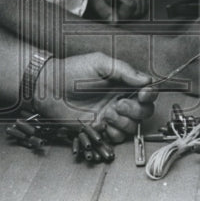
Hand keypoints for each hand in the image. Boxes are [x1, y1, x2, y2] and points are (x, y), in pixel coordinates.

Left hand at [34, 53, 156, 142]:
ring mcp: (111, 115)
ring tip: (108, 112)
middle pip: (144, 111)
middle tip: (119, 103)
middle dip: (137, 110)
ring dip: (123, 121)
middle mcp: (120, 99)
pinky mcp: (101, 129)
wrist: (50, 88)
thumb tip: (145, 79)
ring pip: (133, 126)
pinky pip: (117, 137)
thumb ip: (124, 70)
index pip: (147, 90)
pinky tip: (102, 122)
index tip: (143, 94)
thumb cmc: (71, 71)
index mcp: (122, 83)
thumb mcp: (100, 63)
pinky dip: (113, 132)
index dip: (150, 94)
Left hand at [89, 0, 146, 22]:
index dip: (124, 15)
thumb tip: (115, 21)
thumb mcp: (97, 3)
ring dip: (133, 14)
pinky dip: (137, 11)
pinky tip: (127, 8)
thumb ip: (105, 12)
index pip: (131, 4)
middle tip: (117, 13)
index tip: (115, 17)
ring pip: (143, 8)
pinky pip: (146, 7)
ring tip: (121, 9)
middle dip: (128, 15)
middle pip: (139, 7)